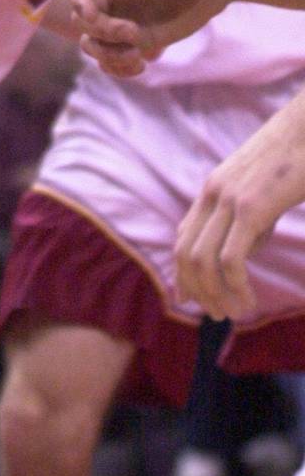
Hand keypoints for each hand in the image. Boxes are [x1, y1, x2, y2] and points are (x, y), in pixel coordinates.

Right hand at [65, 0, 228, 70]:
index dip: (76, 0)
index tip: (92, 15)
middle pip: (81, 19)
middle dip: (102, 31)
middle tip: (133, 33)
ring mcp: (121, 17)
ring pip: (93, 43)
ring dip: (107, 55)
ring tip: (136, 57)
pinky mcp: (138, 37)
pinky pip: (115, 58)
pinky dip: (120, 68)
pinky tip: (141, 66)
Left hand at [175, 114, 304, 319]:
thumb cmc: (295, 159)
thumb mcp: (263, 190)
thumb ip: (247, 219)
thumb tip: (239, 254)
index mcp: (214, 188)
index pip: (183, 236)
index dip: (182, 272)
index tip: (190, 300)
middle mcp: (213, 193)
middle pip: (185, 252)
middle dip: (196, 291)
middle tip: (216, 316)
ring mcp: (229, 198)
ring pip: (202, 260)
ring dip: (215, 295)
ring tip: (235, 314)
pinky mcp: (251, 206)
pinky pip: (230, 258)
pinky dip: (235, 287)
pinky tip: (248, 300)